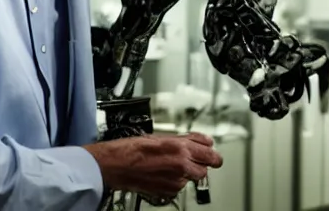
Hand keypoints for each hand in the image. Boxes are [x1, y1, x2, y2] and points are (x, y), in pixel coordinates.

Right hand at [83, 132, 223, 198]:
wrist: (116, 165)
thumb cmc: (132, 149)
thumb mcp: (162, 136)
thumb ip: (187, 139)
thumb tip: (203, 140)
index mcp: (181, 148)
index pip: (211, 153)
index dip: (212, 152)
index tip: (212, 153)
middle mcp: (181, 165)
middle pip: (205, 168)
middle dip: (202, 163)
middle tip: (195, 159)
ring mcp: (174, 180)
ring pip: (193, 178)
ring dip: (188, 172)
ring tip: (173, 165)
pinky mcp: (167, 191)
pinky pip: (180, 186)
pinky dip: (177, 181)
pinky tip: (165, 173)